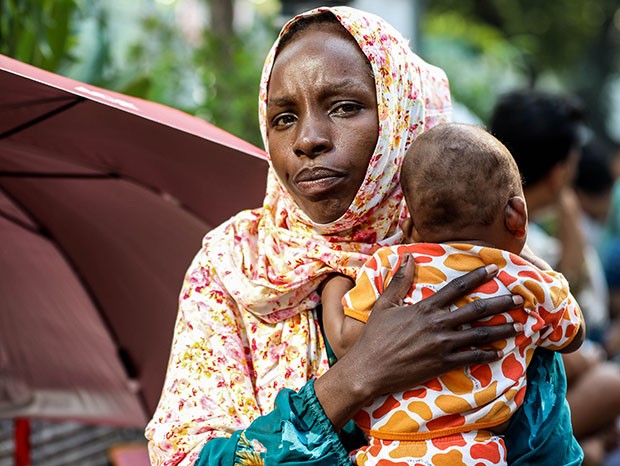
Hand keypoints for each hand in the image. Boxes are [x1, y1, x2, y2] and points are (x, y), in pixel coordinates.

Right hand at [315, 255, 522, 429]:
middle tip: (520, 298)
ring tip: (519, 325)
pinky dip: (487, 354)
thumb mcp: (384, 305)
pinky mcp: (442, 364)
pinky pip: (471, 358)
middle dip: (502, 303)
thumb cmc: (374, 337)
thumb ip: (399, 281)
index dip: (478, 276)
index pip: (457, 288)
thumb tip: (408, 256)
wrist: (370, 369)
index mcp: (425, 308)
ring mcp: (442, 346)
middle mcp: (438, 325)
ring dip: (502, 330)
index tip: (495, 268)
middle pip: (477, 311)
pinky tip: (499, 352)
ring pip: (480, 335)